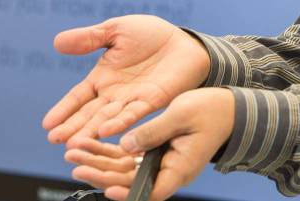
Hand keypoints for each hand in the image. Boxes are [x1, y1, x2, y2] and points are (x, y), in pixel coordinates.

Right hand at [42, 15, 210, 144]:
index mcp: (103, 78)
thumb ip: (88, 39)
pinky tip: (107, 131)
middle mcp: (114, 94)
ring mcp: (132, 100)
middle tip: (55, 140)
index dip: (63, 110)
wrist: (183, 41)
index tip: (47, 125)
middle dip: (72, 127)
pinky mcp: (153, 101)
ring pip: (108, 118)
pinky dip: (121, 122)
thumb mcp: (115, 31)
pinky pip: (134, 113)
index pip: (78, 97)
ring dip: (92, 131)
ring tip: (75, 143)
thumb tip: (56, 42)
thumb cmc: (150, 36)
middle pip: (89, 113)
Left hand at [67, 88, 235, 200]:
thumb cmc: (211, 111)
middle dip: (100, 172)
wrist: (226, 107)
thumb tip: (125, 145)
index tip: (107, 189)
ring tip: (73, 152)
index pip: (151, 192)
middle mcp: (166, 170)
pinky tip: (88, 143)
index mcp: (178, 169)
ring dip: (98, 160)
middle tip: (75, 164)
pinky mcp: (152, 150)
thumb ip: (152, 131)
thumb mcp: (181, 115)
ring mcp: (158, 162)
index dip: (128, 194)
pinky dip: (107, 149)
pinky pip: (127, 155)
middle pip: (128, 181)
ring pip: (122, 168)